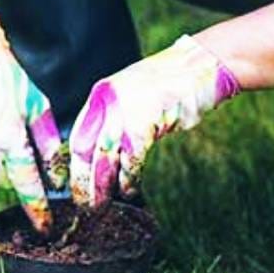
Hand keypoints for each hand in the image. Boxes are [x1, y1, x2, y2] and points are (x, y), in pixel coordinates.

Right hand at [0, 10, 65, 232]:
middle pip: (3, 183)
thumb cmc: (12, 82)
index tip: (44, 227)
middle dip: (11, 173)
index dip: (37, 209)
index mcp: (12, 137)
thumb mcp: (39, 109)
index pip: (27, 184)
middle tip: (11, 150)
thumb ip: (48, 145)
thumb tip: (56, 179)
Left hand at [69, 35, 240, 205]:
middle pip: (84, 151)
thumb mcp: (131, 94)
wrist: (201, 66)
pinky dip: (128, 180)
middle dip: (82, 182)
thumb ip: (114, 116)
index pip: (77, 136)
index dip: (72, 164)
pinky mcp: (145, 123)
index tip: (72, 185)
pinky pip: (131, 160)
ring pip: (104, 159)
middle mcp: (107, 103)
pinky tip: (129, 192)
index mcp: (100, 95)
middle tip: (83, 205)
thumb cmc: (169, 85)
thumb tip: (101, 151)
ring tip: (101, 206)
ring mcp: (124, 112)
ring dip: (102, 187)